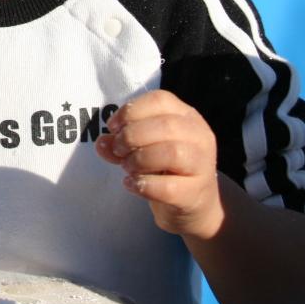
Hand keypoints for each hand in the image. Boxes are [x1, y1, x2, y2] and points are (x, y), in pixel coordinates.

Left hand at [95, 89, 222, 239]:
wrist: (194, 204)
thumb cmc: (167, 168)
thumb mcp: (143, 148)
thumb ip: (121, 142)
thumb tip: (102, 142)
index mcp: (187, 116)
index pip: (160, 100)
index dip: (131, 110)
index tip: (113, 127)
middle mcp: (199, 136)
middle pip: (165, 125)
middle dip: (132, 136)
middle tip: (119, 150)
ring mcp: (202, 165)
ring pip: (171, 152)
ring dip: (139, 159)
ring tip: (127, 167)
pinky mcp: (196, 192)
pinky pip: (168, 187)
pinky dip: (144, 185)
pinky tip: (132, 185)